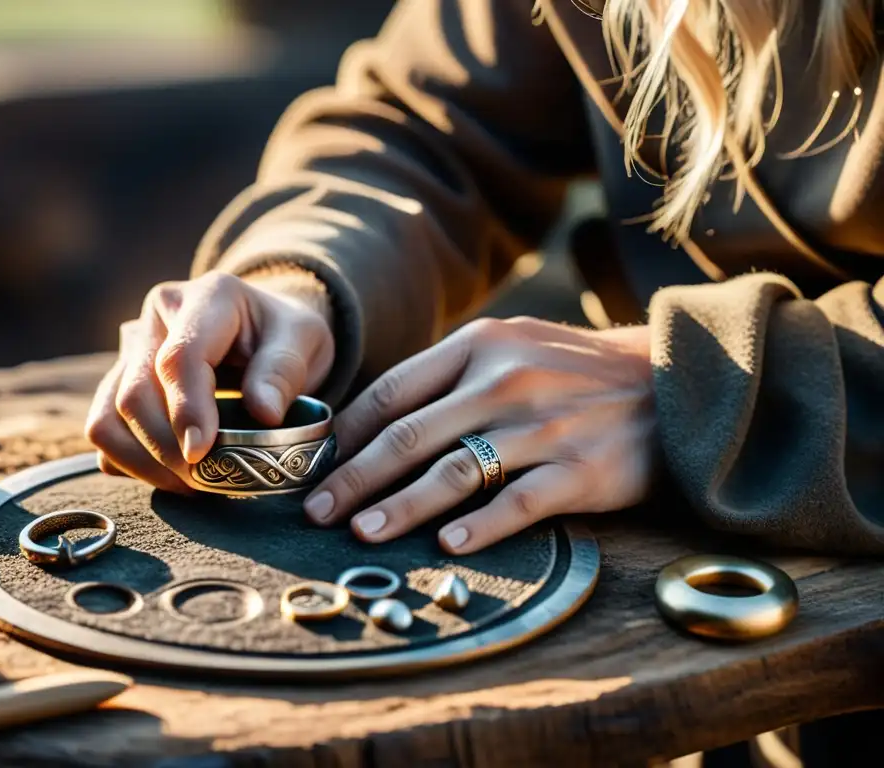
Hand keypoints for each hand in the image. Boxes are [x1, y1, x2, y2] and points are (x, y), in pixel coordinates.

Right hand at [85, 272, 333, 491]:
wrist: (266, 329)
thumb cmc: (286, 335)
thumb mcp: (304, 340)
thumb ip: (283, 371)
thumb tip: (263, 412)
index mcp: (207, 298)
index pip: (179, 358)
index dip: (187, 410)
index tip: (202, 453)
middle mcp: (158, 318)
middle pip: (135, 393)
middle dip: (166, 449)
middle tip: (204, 481)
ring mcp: (132, 350)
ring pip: (107, 415)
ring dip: (142, 462)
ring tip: (188, 484)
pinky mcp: (120, 380)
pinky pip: (105, 428)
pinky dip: (130, 461)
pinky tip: (170, 473)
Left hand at [303, 317, 654, 553]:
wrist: (671, 380)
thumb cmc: (573, 371)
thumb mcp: (511, 348)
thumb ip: (449, 377)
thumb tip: (376, 422)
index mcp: (480, 347)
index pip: (394, 392)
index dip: (348, 433)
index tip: (317, 466)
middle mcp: (506, 381)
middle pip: (410, 436)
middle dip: (355, 478)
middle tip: (318, 512)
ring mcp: (544, 426)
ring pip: (454, 472)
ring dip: (400, 507)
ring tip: (363, 533)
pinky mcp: (581, 470)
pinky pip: (518, 503)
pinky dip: (479, 526)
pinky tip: (447, 546)